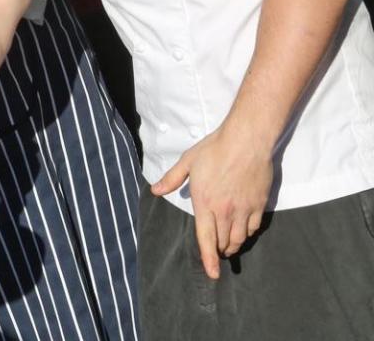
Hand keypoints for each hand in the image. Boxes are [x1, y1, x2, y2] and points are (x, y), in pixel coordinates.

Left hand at [151, 122, 273, 278]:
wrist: (246, 141)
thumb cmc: (215, 150)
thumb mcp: (187, 162)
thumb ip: (171, 179)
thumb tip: (155, 191)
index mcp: (205, 203)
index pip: (206, 239)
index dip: (208, 259)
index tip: (212, 274)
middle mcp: (225, 211)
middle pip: (223, 242)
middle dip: (219, 251)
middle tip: (216, 253)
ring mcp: (244, 209)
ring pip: (239, 238)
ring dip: (233, 245)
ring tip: (228, 247)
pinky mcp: (259, 204)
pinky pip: (253, 227)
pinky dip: (247, 233)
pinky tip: (243, 231)